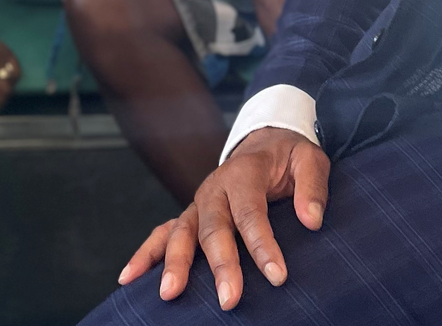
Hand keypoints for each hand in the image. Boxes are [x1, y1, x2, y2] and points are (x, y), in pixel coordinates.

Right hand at [117, 127, 329, 309]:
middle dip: (220, 265)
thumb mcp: (310, 160)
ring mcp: (199, 202)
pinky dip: (146, 255)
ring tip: (170, 294)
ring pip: (182, 233)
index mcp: (245, 172)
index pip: (251, 212)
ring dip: (175, 263)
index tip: (277, 276)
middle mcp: (215, 187)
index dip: (262, 245)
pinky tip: (129, 278)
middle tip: (229, 299)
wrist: (265, 141)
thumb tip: (311, 220)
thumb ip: (312, 187)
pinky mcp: (190, 215)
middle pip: (213, 228)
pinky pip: (162, 233)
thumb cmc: (288, 156)